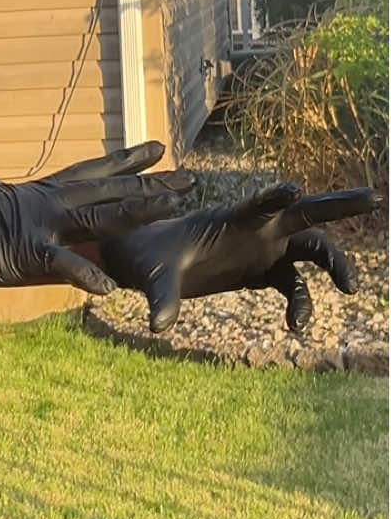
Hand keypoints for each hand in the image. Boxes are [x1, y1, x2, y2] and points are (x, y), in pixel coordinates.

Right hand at [0, 141, 192, 293]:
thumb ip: (29, 228)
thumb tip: (46, 240)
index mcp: (40, 195)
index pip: (93, 172)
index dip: (127, 160)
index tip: (158, 147)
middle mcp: (47, 203)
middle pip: (110, 190)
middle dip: (153, 184)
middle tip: (193, 177)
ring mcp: (39, 225)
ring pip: (100, 216)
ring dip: (139, 210)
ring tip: (175, 208)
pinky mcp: (23, 252)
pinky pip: (61, 264)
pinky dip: (86, 275)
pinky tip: (111, 288)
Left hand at [98, 183, 379, 332]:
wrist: (150, 262)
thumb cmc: (150, 258)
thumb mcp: (154, 275)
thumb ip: (161, 297)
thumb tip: (157, 326)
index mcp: (229, 218)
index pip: (258, 204)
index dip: (276, 197)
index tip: (295, 190)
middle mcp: (254, 229)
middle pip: (304, 213)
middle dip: (339, 204)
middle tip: (374, 198)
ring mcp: (263, 249)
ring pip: (310, 249)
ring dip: (334, 264)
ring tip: (350, 288)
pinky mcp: (262, 271)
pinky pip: (294, 286)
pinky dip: (301, 305)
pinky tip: (295, 328)